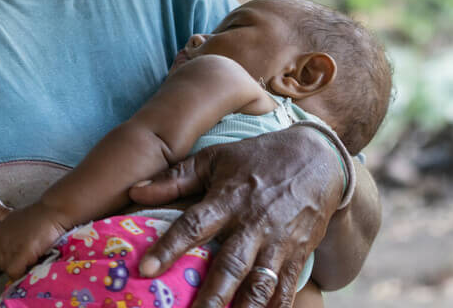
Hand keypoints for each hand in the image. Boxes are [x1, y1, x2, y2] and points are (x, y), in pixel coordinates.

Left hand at [0, 198, 68, 280]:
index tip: (25, 256)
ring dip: (21, 270)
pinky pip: (15, 272)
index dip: (13, 259)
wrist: (54, 211)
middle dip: (16, 265)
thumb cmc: (39, 214)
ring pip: (9, 270)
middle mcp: (1, 239)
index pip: (0, 258)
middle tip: (31, 260)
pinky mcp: (22, 252)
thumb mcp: (16, 213)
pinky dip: (23, 273)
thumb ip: (3, 213)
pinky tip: (33, 265)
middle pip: (3, 265)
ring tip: (34, 261)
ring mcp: (11, 246)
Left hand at [127, 125, 343, 307]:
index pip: (193, 225)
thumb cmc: (257, 158)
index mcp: (228, 199)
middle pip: (230, 265)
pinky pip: (285, 290)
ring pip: (260, 284)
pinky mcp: (299, 256)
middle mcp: (253, 224)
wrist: (317, 159)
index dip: (168, 247)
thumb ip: (175, 178)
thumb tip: (135, 192)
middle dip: (211, 297)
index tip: (145, 268)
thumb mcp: (215, 158)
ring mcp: (279, 243)